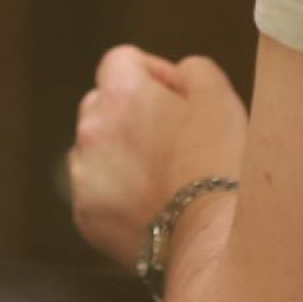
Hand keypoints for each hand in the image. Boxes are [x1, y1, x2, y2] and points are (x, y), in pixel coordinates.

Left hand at [69, 45, 250, 267]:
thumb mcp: (219, 97)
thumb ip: (192, 70)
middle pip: (103, 104)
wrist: (210, 241)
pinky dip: (118, 193)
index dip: (153, 73)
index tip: (179, 98)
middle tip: (174, 139)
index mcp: (119, 93)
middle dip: (133, 112)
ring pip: (97, 149)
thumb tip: (176, 75)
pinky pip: (97, 191)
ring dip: (121, 153)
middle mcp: (90, 129)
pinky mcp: (85, 215)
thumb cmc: (218, 164)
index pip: (121, 60)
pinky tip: (153, 206)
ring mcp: (83, 175)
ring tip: (164, 177)